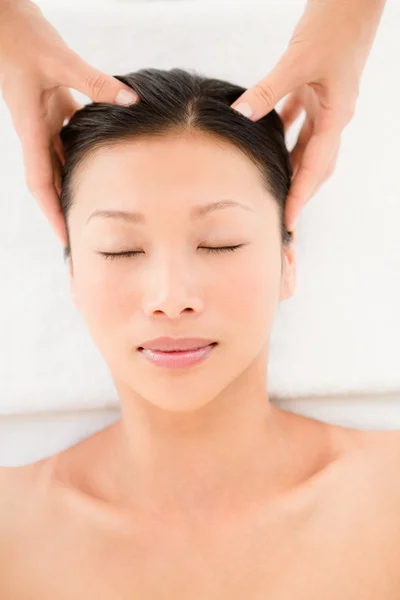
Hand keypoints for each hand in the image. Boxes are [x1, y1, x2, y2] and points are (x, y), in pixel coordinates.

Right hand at [0, 0, 138, 246]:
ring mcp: (43, 122)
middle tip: (84, 236)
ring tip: (95, 207)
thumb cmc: (24, 37)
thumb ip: (96, 82)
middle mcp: (36, 133)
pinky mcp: (52, 109)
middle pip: (50, 182)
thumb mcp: (61, 60)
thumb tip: (131, 100)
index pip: (40, 183)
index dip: (52, 213)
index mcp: (31, 130)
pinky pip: (67, 140)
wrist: (6, 21)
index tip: (65, 239)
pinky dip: (82, 155)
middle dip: (64, 209)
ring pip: (60, 164)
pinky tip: (102, 162)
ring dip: (74, 186)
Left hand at [231, 0, 386, 231]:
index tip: (287, 221)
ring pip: (308, 148)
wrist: (353, 0)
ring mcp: (326, 105)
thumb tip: (239, 114)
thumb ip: (267, 90)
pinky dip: (285, 136)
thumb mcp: (297, 60)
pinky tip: (268, 142)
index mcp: (335, 116)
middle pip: (316, 166)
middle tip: (282, 216)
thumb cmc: (333, 26)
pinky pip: (300, 123)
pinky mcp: (316, 91)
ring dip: (292, 169)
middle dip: (300, 192)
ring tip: (274, 190)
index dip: (300, 196)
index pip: (315, 167)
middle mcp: (333, 117)